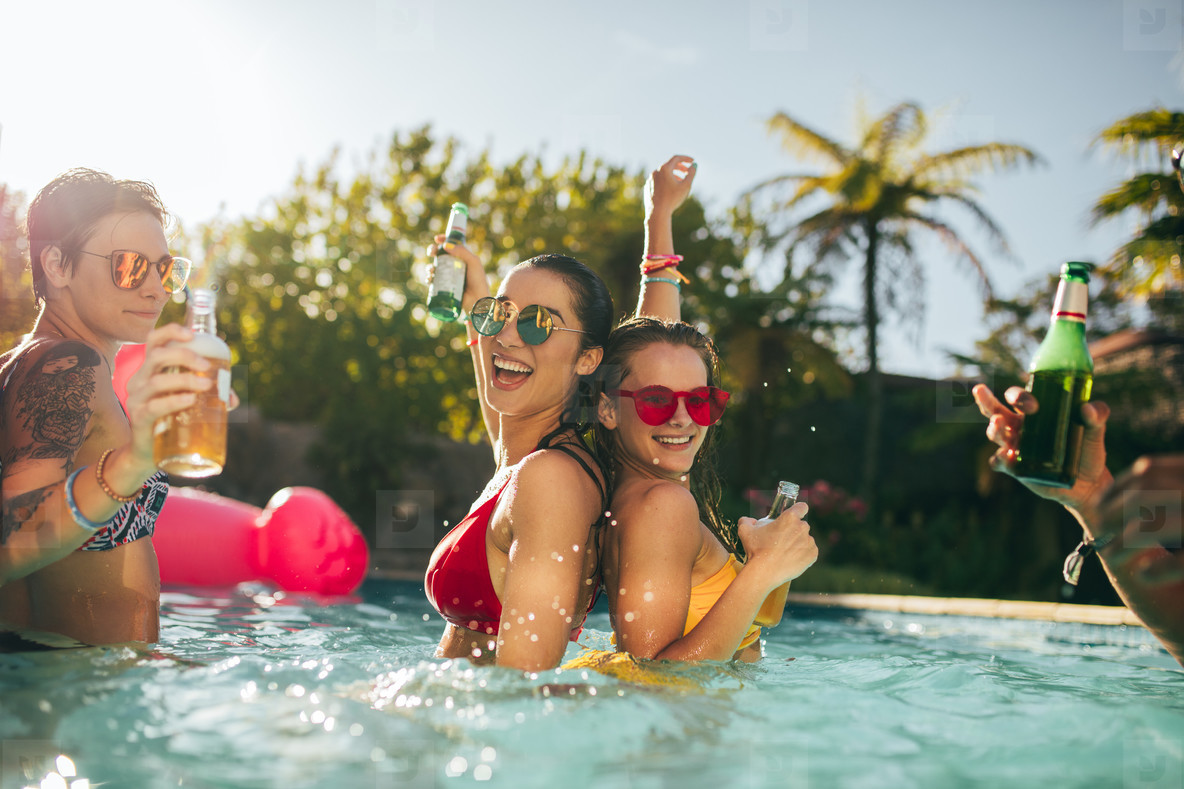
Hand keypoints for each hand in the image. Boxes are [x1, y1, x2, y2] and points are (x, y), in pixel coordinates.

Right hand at [122, 324, 214, 469]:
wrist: (148, 452)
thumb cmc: (170, 419)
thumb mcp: (187, 402)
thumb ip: (209, 396)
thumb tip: (232, 398)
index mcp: (150, 370)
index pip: (153, 341)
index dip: (170, 332)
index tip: (192, 335)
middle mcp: (139, 380)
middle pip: (156, 356)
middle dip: (184, 356)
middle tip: (206, 366)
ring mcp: (136, 399)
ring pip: (156, 381)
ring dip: (185, 379)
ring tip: (206, 385)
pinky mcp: (139, 419)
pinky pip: (154, 407)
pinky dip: (174, 401)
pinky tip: (190, 400)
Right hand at [429, 235, 489, 312]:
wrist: (477, 300)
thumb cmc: (478, 281)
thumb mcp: (473, 262)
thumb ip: (462, 251)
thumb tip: (445, 245)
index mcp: (463, 258)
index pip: (452, 246)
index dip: (443, 240)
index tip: (437, 239)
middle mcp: (455, 266)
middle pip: (440, 255)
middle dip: (433, 251)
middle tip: (431, 253)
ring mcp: (449, 276)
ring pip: (435, 267)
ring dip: (430, 266)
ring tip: (432, 270)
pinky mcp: (445, 287)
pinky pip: (434, 281)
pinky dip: (429, 278)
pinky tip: (430, 279)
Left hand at [644, 155, 695, 221]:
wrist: (657, 213)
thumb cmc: (672, 199)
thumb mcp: (686, 186)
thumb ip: (691, 174)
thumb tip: (694, 165)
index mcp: (664, 169)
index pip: (676, 158)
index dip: (686, 158)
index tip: (692, 161)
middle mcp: (655, 172)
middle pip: (669, 165)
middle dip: (679, 167)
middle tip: (687, 171)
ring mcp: (650, 179)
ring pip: (663, 174)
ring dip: (672, 175)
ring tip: (680, 181)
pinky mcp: (647, 187)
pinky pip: (658, 181)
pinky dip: (665, 181)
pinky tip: (670, 189)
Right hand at [738, 502, 817, 587]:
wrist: (764, 572)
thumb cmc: (756, 550)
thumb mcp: (745, 531)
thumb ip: (746, 520)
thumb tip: (750, 520)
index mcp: (790, 517)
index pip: (802, 507)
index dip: (797, 510)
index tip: (793, 517)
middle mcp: (802, 527)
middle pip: (801, 525)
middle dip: (793, 531)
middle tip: (782, 540)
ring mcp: (809, 542)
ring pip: (805, 539)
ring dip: (798, 543)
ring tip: (785, 552)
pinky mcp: (813, 555)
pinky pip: (810, 551)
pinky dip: (803, 554)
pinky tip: (791, 559)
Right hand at [972, 383, 1112, 515]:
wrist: (1088, 483)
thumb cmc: (1088, 450)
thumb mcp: (1095, 431)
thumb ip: (1097, 415)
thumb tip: (1087, 408)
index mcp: (1035, 413)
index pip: (1018, 397)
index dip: (1019, 396)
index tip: (1033, 406)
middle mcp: (1020, 427)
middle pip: (995, 410)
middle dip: (986, 400)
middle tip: (980, 390)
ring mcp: (1016, 447)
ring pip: (995, 434)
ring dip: (993, 428)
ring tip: (998, 424)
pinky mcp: (1016, 468)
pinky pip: (999, 462)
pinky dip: (1000, 459)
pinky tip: (1006, 457)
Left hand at [1097, 455, 1183, 583]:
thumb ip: (1173, 485)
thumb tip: (1128, 485)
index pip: (1150, 470)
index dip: (1118, 487)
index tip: (1098, 503)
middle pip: (1144, 497)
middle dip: (1113, 515)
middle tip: (1099, 531)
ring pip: (1156, 528)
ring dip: (1124, 544)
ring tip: (1111, 556)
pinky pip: (1183, 561)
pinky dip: (1159, 569)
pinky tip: (1143, 575)